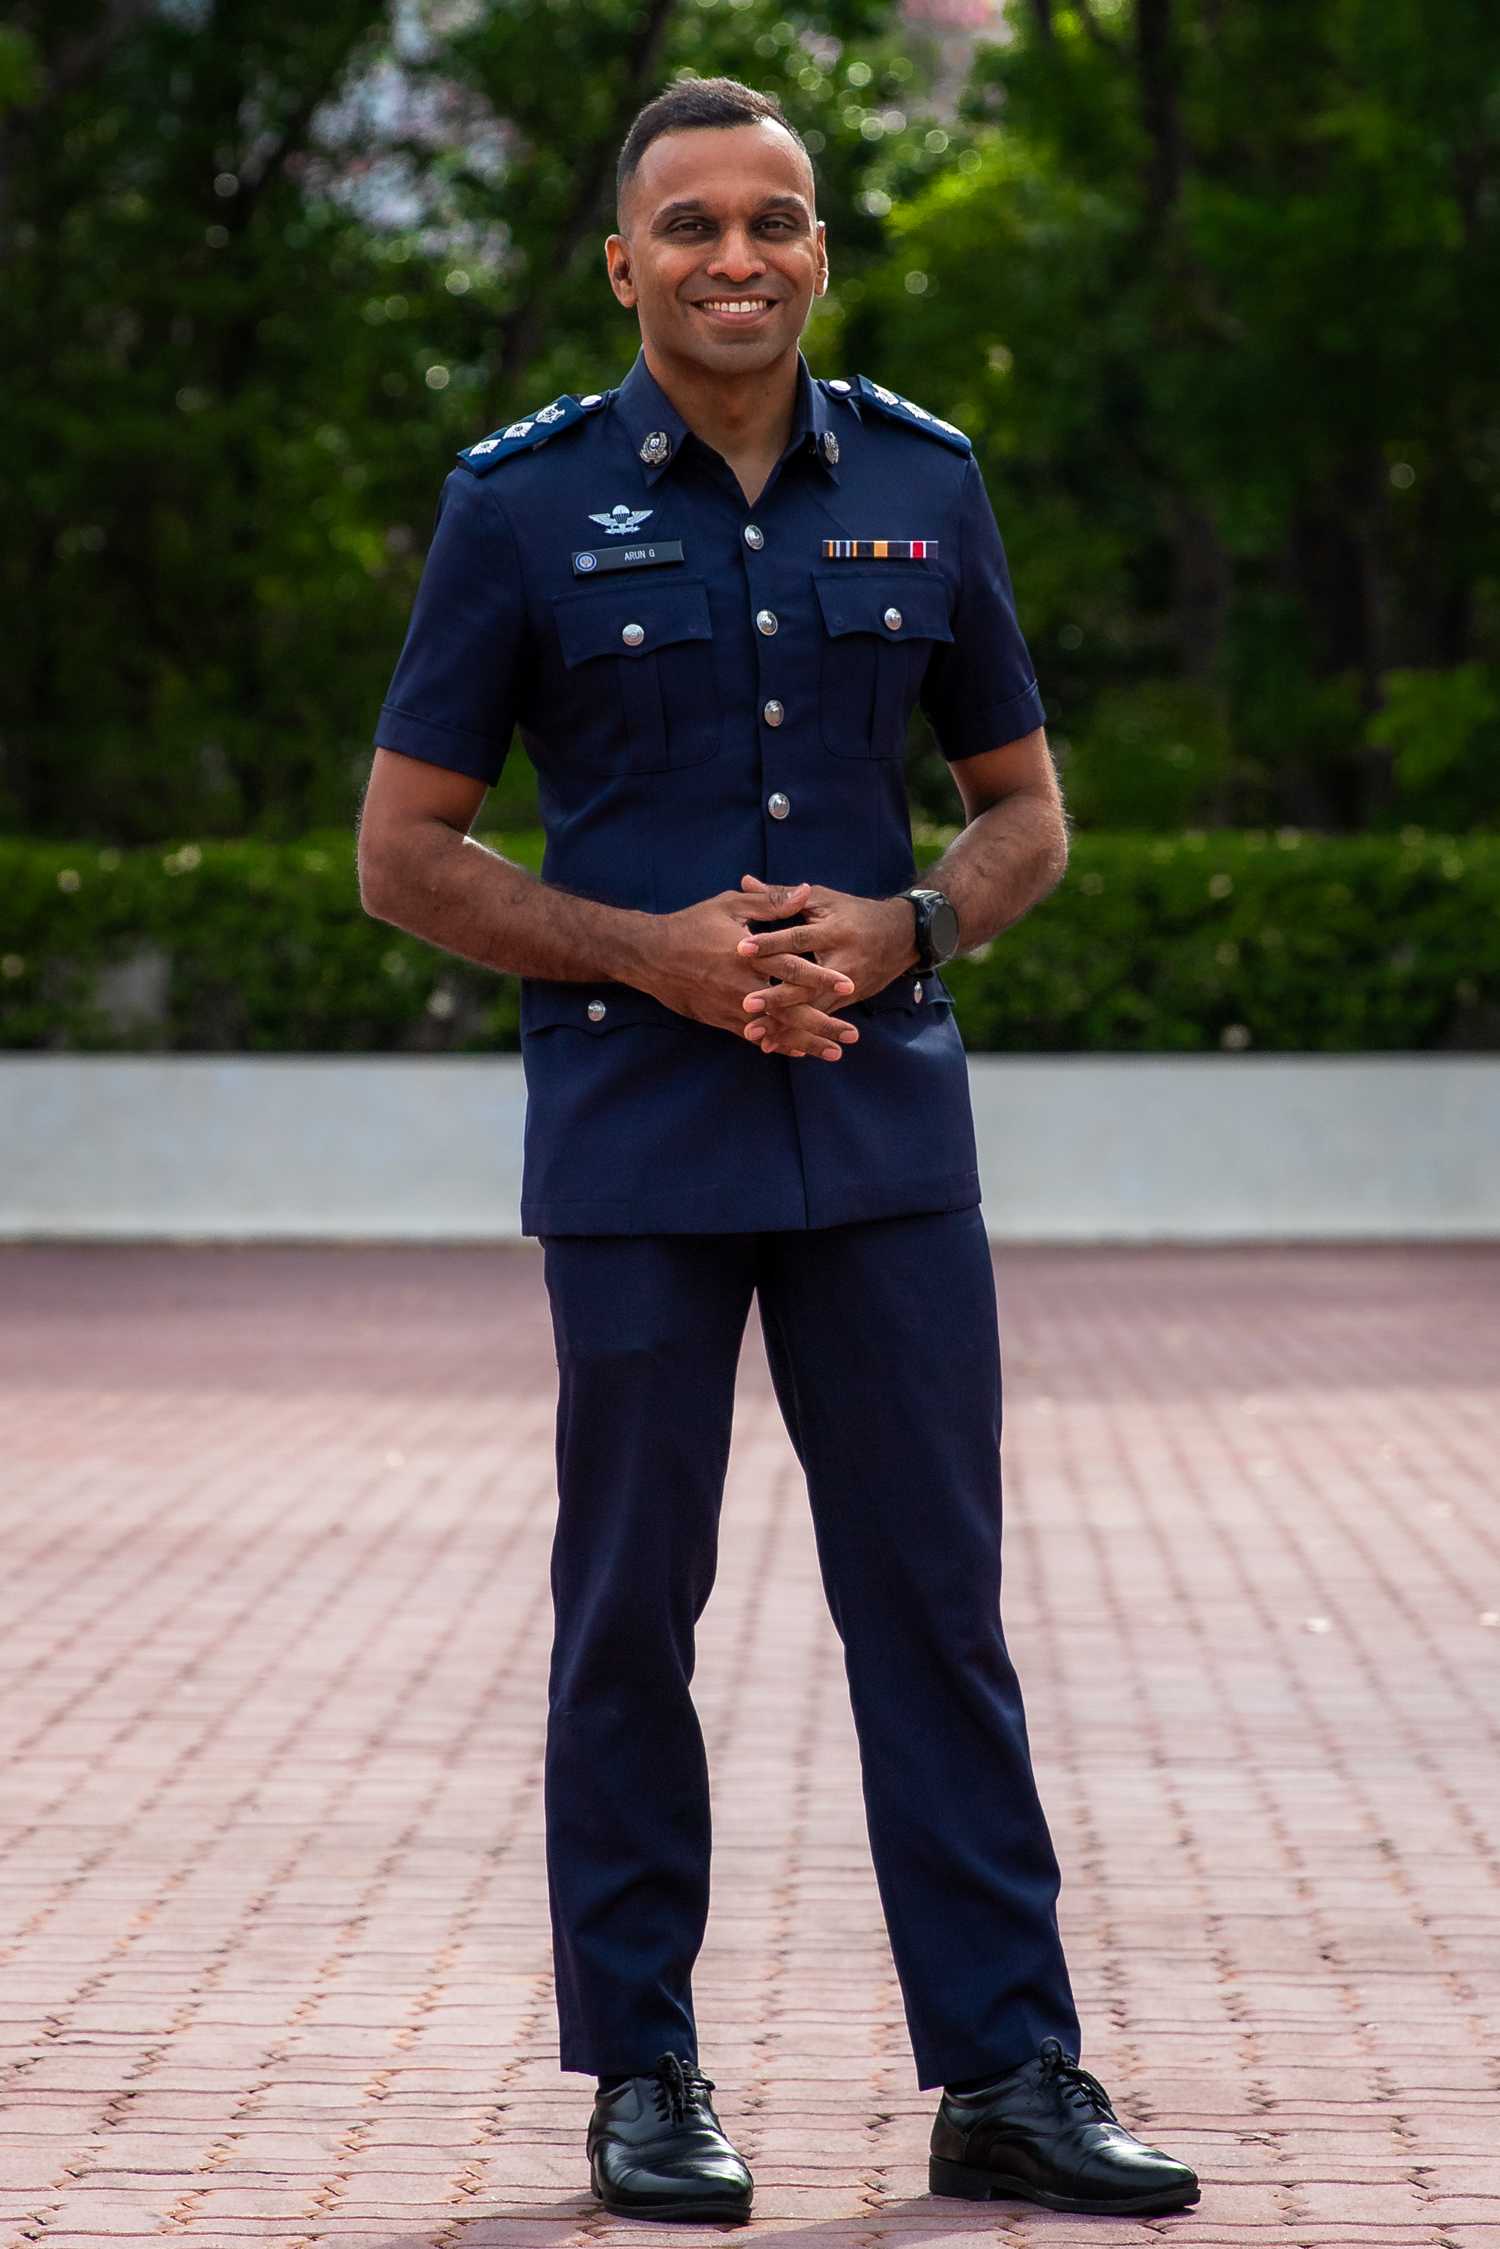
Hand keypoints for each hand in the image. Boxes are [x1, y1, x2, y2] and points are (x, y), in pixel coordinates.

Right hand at [636, 881, 861, 1059]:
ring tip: (834, 1053)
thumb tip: (804, 891)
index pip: (792, 969)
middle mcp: (743, 986)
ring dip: (806, 1043)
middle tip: (852, 1036)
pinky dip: (779, 1044)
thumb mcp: (730, 906)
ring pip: (775, 1030)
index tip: (849, 986)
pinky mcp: (721, 1020)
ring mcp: (731, 1007)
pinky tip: (799, 1052)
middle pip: (790, 1010)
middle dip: (823, 1025)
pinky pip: (755, 1037)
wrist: (650, 956)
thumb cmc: (691, 925)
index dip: (822, 978)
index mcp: (748, 955)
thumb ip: (770, 902)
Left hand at [733, 875, 917, 1055]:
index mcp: (833, 930)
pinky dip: (799, 1033)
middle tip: (746, 1004)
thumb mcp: (823, 898)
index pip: (797, 938)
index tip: (741, 950)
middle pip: (806, 982)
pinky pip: (821, 1020)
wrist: (902, 936)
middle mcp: (842, 960)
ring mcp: (848, 985)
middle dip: (776, 996)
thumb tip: (745, 881)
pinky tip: (776, 1044)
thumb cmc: (855, 913)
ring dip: (784, 1024)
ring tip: (755, 1034)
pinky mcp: (849, 1001)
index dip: (770, 944)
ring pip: (812, 1008)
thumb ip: (781, 895)